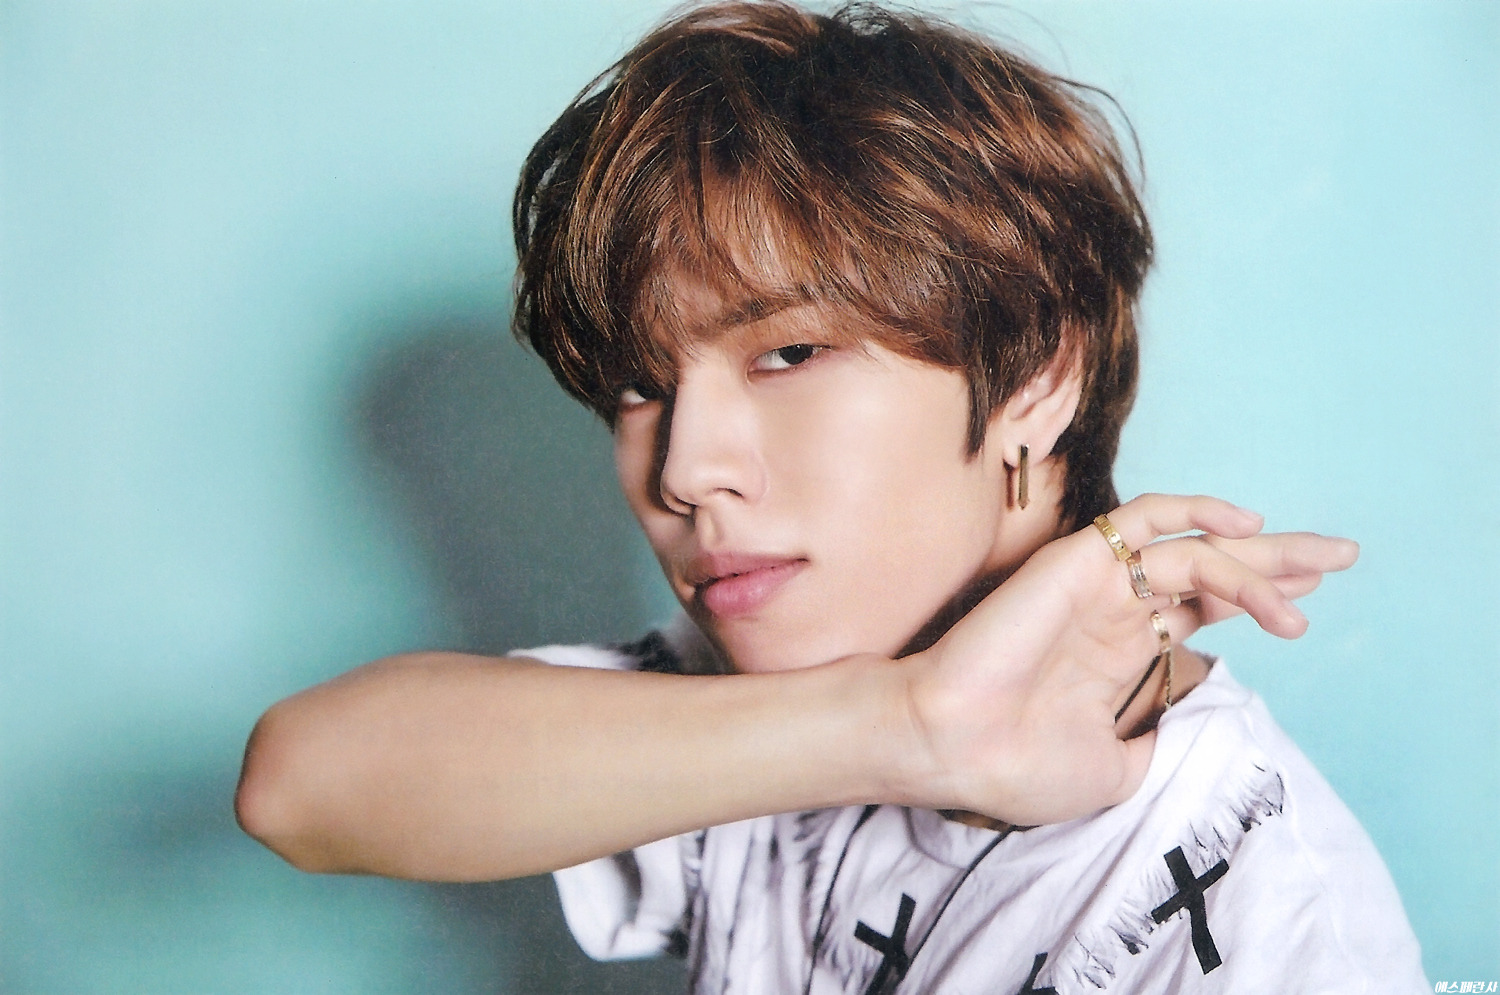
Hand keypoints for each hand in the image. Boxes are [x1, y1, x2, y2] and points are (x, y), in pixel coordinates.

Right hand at [898, 494, 1357, 825]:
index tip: (1306, 608)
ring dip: (1258, 563)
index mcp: (1121, 651)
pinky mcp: (1080, 562)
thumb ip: (1153, 740)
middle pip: (1214, 572)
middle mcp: (1116, 610)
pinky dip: (1195, 513)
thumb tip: (1182, 728)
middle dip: (1281, 562)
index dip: (1258, 601)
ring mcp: (1099, 584)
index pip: (1203, 610)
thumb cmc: (1018, 766)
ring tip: (1308, 587)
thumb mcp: (1115, 771)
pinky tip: (1244, 527)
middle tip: (1340, 557)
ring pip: (1195, 548)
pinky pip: (1145, 520)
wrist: (958, 750)